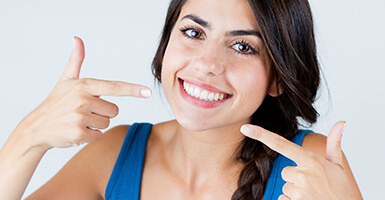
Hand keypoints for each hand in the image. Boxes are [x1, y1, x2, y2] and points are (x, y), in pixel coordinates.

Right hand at [15, 36, 151, 149]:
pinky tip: (76, 131)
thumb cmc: (55, 102)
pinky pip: (98, 135)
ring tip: (78, 121)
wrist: (36, 127)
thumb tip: (77, 39)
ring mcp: (80, 117)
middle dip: (102, 113)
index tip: (148, 92)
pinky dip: (90, 136)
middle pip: (114, 110)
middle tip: (84, 112)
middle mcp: (83, 100)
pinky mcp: (79, 133)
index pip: (114, 87)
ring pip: (107, 123)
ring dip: (96, 125)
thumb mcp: (65, 80)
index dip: (133, 90)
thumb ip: (76, 61)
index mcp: (84, 85)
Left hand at [240, 121, 359, 199]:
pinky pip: (283, 199)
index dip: (261, 135)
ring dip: (295, 191)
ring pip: (285, 186)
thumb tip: (341, 123)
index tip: (245, 129)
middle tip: (313, 184)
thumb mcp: (337, 165)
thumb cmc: (341, 189)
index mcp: (310, 160)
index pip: (280, 144)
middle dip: (295, 177)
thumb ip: (334, 143)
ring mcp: (298, 189)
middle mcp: (303, 173)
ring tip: (312, 195)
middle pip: (285, 171)